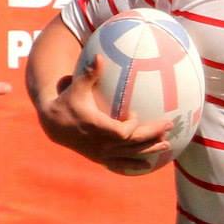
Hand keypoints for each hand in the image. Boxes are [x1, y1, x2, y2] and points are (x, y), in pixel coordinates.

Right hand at [36, 55, 172, 170]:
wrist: (54, 125)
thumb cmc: (69, 102)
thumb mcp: (77, 88)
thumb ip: (89, 74)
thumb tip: (99, 56)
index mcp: (97, 127)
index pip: (121, 132)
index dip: (132, 125)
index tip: (135, 114)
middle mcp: (101, 144)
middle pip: (132, 144)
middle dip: (152, 135)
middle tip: (169, 126)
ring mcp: (101, 153)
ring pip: (129, 155)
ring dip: (149, 149)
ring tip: (167, 145)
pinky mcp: (100, 158)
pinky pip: (119, 165)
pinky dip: (133, 166)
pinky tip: (146, 166)